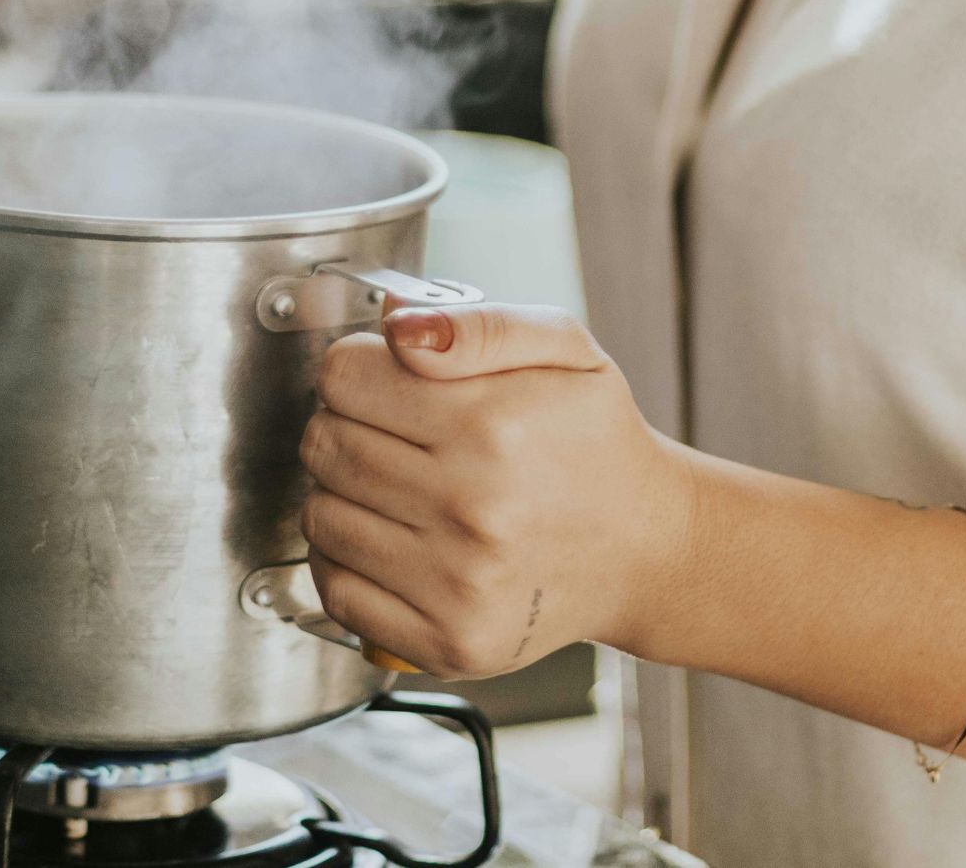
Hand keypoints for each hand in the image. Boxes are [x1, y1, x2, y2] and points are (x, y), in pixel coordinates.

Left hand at [300, 302, 693, 679]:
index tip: (385, 381)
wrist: (646, 547)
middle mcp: (473, 507)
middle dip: (344, 425)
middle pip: (324, 444)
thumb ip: (478, 324)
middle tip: (394, 434)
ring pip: (320, 516)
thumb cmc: (597, 443)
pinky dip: (347, 561)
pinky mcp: (448, 640)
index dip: (356, 369)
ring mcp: (458, 582)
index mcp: (494, 425)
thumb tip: (394, 326)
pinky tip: (395, 541)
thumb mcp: (565, 348)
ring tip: (399, 488)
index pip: (343, 378)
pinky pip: (336, 590)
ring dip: (343, 493)